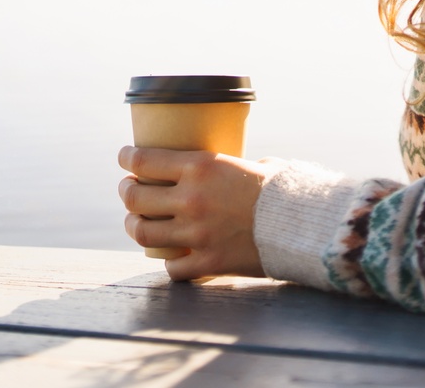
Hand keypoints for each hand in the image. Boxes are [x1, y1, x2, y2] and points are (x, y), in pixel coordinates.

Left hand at [117, 145, 271, 279]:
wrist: (301, 225)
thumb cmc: (282, 188)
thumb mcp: (252, 164)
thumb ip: (232, 169)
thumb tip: (234, 171)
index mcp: (200, 167)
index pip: (145, 160)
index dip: (128, 158)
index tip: (124, 156)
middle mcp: (190, 199)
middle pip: (136, 198)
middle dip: (127, 192)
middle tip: (128, 189)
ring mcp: (195, 233)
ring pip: (143, 233)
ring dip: (134, 225)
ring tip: (136, 220)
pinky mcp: (206, 262)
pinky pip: (172, 266)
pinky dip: (170, 260)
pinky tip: (171, 254)